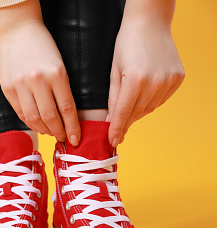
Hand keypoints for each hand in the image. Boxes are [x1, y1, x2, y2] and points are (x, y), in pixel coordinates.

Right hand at [0, 22, 79, 145]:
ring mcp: (20, 85)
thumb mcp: (59, 64)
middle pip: (50, 116)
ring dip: (44, 130)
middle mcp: (37, 80)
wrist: (19, 31)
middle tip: (63, 138)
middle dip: (58, 131)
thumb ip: (62, 89)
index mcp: (56, 73)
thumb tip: (66, 117)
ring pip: (34, 118)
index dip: (72, 127)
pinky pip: (20, 112)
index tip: (75, 138)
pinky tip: (36, 125)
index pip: (67, 108)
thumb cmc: (43, 47)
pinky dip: (29, 122)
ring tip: (50, 133)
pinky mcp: (7, 88)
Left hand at [107, 18, 184, 145]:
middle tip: (116, 131)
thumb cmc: (127, 44)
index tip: (112, 141)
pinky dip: (150, 102)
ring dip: (137, 112)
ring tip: (128, 110)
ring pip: (149, 108)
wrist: (150, 23)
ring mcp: (169, 80)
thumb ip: (113, 98)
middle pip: (136, 113)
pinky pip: (161, 100)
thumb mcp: (113, 71)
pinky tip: (143, 96)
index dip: (117, 129)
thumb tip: (112, 121)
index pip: (123, 112)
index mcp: (135, 80)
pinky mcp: (178, 78)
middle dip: (125, 122)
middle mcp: (155, 82)